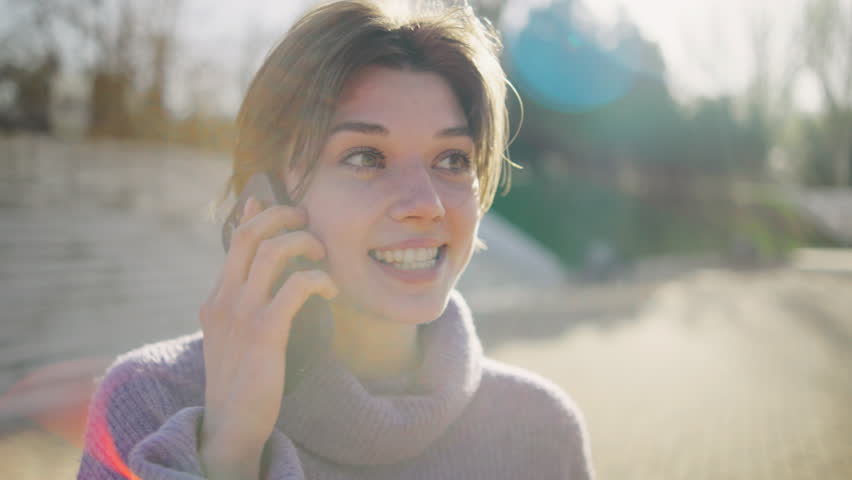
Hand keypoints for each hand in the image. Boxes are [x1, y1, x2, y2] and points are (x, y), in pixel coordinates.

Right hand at [198, 197, 337, 478]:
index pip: (234, 240)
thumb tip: (262, 278)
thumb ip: (244, 305)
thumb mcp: (234, 336)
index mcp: (216, 298)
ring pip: (271, 252)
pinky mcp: (264, 332)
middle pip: (249, 234)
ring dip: (303, 243)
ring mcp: (241, 314)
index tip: (274, 200)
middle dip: (282, 215)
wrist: (230, 423)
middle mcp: (223, 299)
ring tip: (322, 253)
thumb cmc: (240, 380)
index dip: (257, 213)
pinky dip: (318, 278)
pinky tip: (330, 291)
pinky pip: (295, 287)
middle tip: (308, 220)